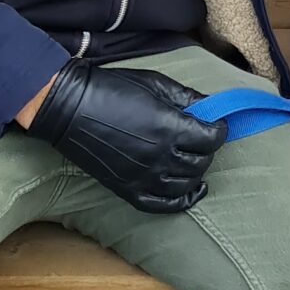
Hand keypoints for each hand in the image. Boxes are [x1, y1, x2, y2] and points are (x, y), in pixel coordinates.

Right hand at [22, 59, 227, 212]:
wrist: (70, 108)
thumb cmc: (113, 89)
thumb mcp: (155, 83)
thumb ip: (186, 97)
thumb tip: (210, 105)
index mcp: (169, 127)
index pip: (211, 138)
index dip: (219, 129)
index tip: (217, 123)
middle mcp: (160, 157)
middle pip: (201, 162)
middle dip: (207, 148)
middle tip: (202, 136)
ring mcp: (144, 177)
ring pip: (187, 184)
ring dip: (196, 171)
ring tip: (193, 158)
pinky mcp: (129, 190)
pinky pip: (164, 205)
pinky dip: (182, 200)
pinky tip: (191, 190)